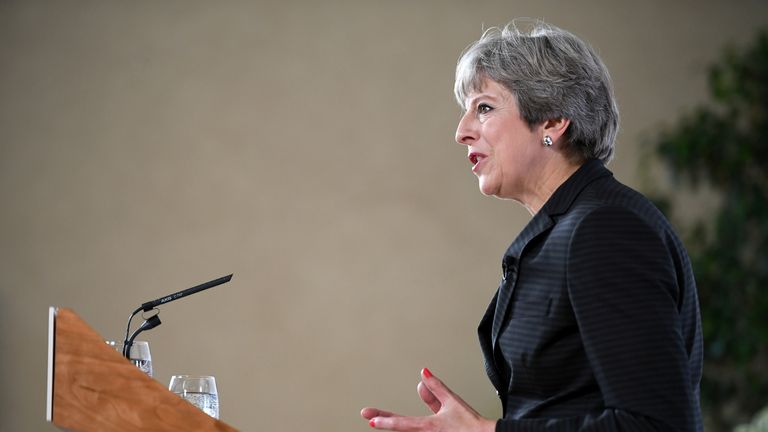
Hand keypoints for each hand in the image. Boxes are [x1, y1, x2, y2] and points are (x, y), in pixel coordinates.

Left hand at [360, 368, 495, 431]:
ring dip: (396, 423)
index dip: (385, 421)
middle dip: (383, 421)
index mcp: (430, 426)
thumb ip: (436, 388)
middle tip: (369, 416)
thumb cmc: (470, 424)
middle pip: (400, 429)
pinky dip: (408, 426)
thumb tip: (423, 375)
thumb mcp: (452, 401)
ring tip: (381, 416)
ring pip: (408, 431)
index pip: (403, 423)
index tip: (370, 418)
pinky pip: (418, 431)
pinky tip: (399, 421)